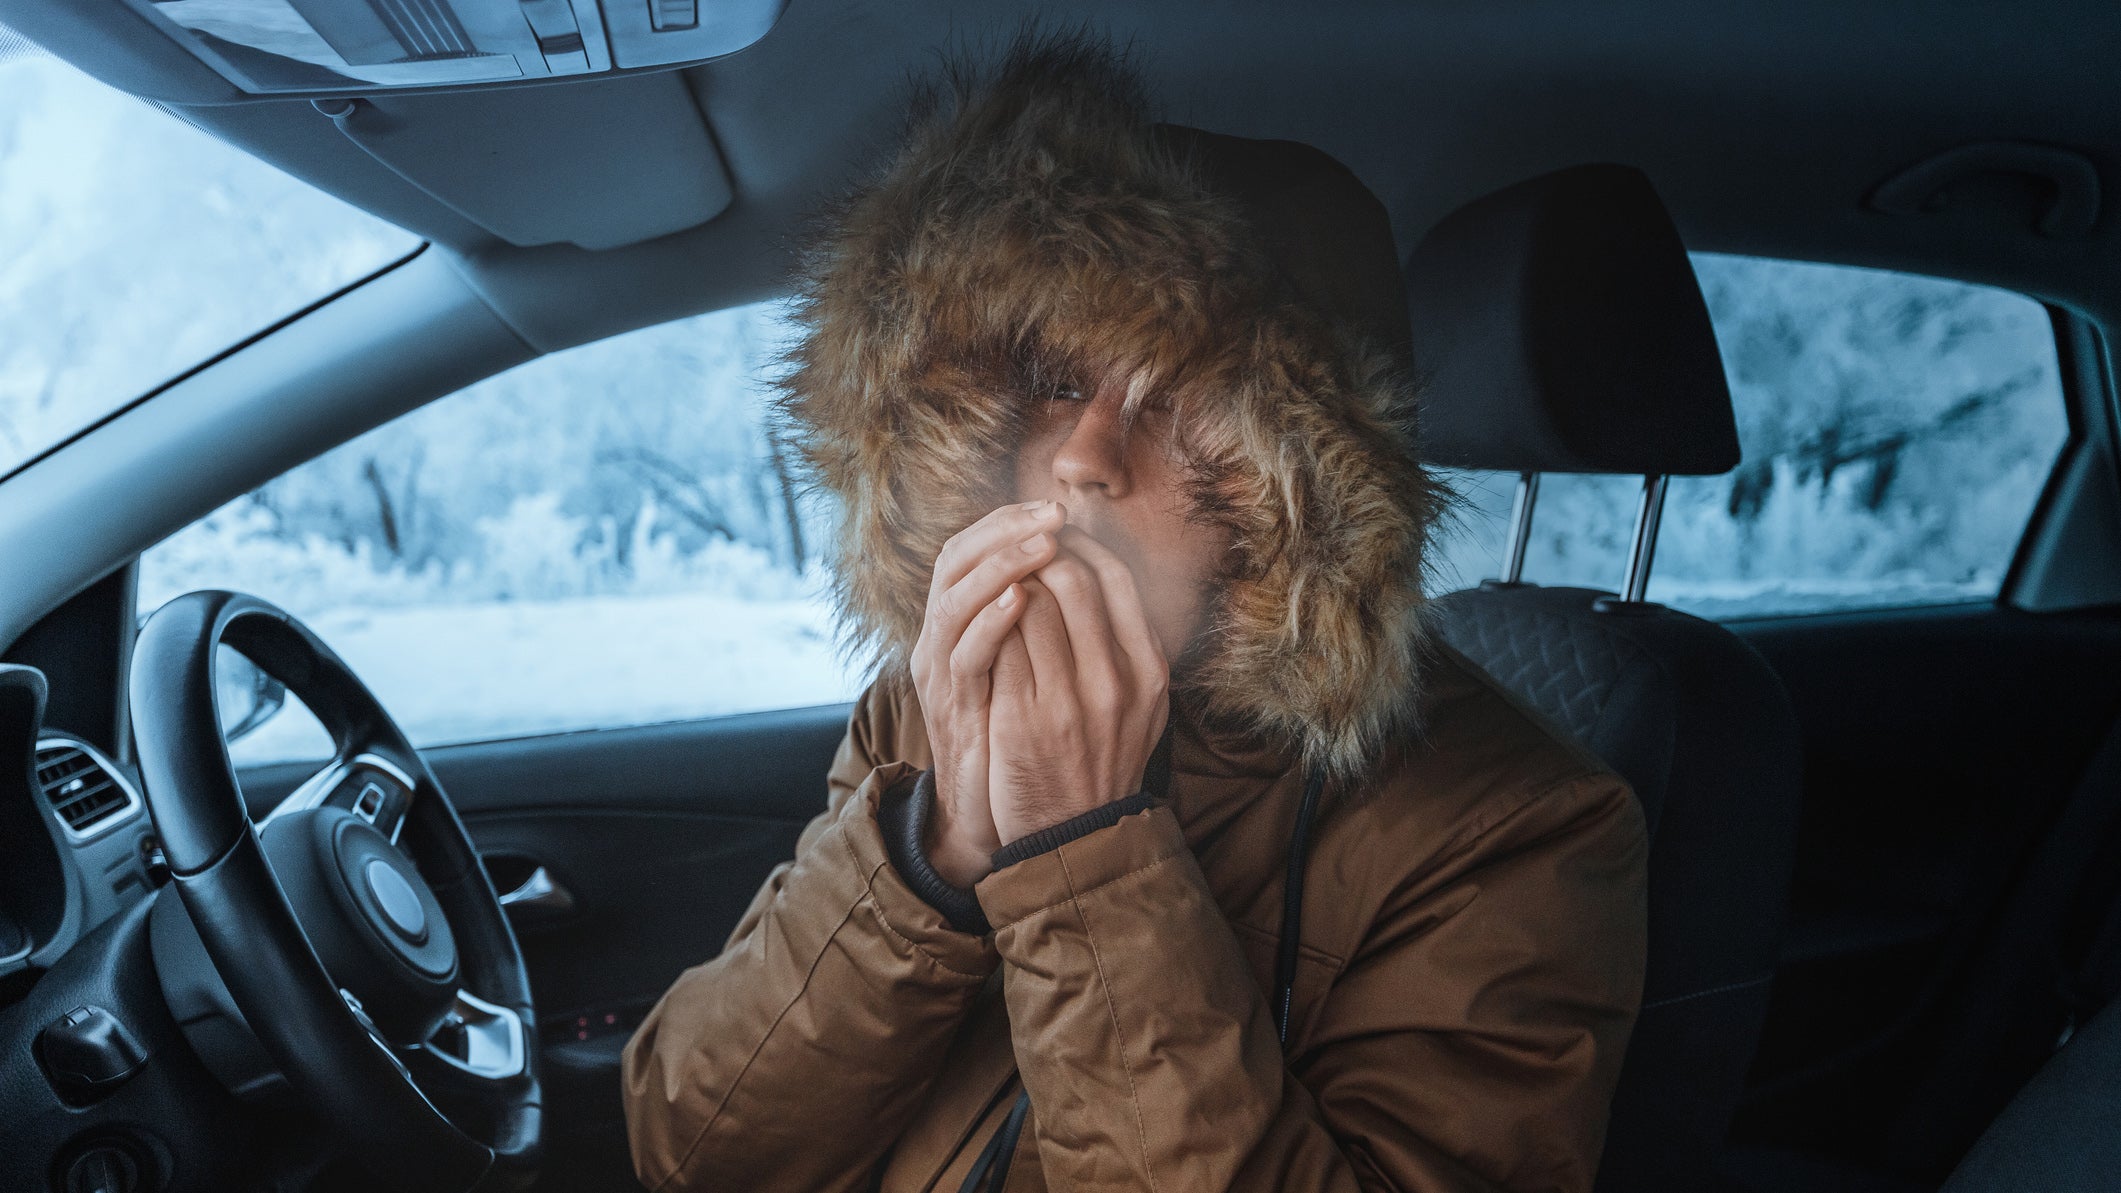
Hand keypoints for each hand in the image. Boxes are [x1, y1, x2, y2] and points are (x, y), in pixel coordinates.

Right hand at [908, 501, 1064, 885]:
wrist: (988, 813)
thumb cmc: (1016, 737)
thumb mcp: (1032, 668)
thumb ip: (1045, 621)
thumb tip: (1089, 571)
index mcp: (962, 621)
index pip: (973, 546)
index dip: (1010, 521)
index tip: (1057, 505)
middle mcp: (942, 637)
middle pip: (955, 558)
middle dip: (1005, 529)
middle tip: (1051, 513)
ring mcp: (940, 671)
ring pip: (953, 597)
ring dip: (1000, 565)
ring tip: (1041, 543)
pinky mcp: (949, 707)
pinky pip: (963, 654)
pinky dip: (989, 623)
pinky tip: (1018, 600)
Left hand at [989, 526, 1170, 845]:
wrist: (1075, 836)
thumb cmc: (1102, 762)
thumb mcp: (1140, 706)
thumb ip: (1131, 647)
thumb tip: (1106, 575)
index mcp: (1149, 671)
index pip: (1117, 578)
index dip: (1081, 546)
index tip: (1054, 536)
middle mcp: (1115, 682)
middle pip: (1073, 580)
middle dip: (1037, 552)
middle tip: (1015, 548)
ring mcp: (1069, 701)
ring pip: (1031, 604)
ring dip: (1008, 581)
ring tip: (995, 577)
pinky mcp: (1023, 719)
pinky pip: (1000, 644)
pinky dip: (987, 620)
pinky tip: (976, 616)